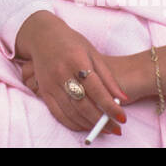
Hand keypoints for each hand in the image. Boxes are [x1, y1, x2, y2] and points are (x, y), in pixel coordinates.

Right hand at [14, 11, 128, 134]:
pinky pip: (58, 113)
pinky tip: (85, 125)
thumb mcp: (93, 53)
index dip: (110, 106)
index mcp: (76, 60)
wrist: (43, 35)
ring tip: (104, 129)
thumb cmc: (72, 43)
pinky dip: (73, 123)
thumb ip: (107, 77)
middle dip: (101, 120)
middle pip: (83, 104)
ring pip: (71, 111)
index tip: (122, 118)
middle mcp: (61, 73)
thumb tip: (123, 99)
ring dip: (89, 124)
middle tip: (116, 129)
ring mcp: (50, 83)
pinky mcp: (43, 91)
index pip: (96, 89)